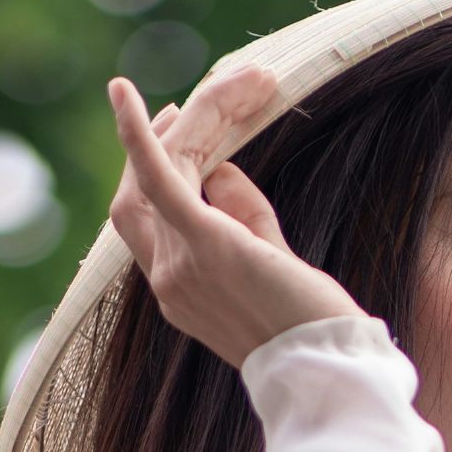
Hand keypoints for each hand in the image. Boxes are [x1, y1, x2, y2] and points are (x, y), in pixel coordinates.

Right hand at [106, 66, 366, 368]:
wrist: (326, 364)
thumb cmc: (312, 320)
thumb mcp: (270, 260)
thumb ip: (243, 216)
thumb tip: (224, 169)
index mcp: (177, 290)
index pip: (145, 219)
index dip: (148, 170)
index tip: (171, 129)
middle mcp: (165, 279)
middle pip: (139, 193)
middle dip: (160, 142)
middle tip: (183, 105)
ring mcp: (176, 264)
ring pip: (159, 174)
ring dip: (190, 126)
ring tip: (224, 87)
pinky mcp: (202, 245)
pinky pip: (159, 179)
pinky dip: (137, 135)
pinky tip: (125, 92)